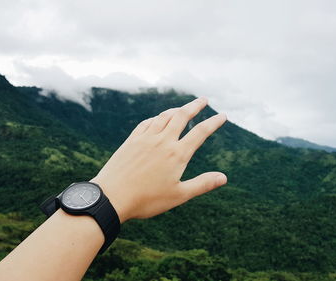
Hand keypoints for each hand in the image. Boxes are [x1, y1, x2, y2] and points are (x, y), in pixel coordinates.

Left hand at [91, 97, 227, 222]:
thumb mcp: (178, 195)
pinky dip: (156, 118)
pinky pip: (146, 123)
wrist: (111, 197)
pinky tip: (157, 119)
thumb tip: (224, 178)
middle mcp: (162, 141)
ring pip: (164, 117)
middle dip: (195, 106)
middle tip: (203, 99)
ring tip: (183, 108)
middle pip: (182, 116)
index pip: (200, 132)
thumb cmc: (146, 200)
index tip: (222, 116)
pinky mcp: (131, 141)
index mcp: (177, 154)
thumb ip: (202, 184)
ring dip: (176, 110)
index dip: (213, 123)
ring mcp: (145, 139)